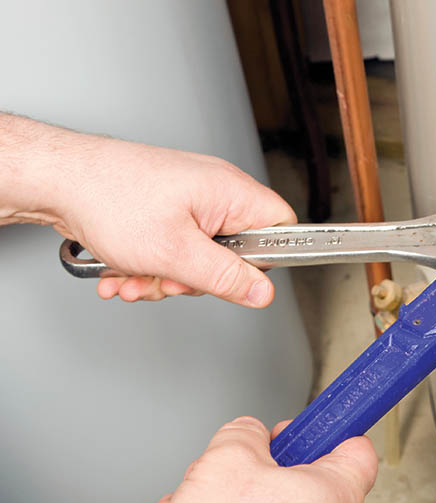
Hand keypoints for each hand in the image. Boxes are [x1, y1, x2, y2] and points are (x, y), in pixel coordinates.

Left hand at [1, 115, 295, 305]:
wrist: (57, 179)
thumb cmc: (109, 199)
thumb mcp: (176, 253)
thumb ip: (226, 277)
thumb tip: (262, 292)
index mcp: (230, 193)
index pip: (281, 228)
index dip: (266, 260)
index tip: (239, 279)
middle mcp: (215, 192)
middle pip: (235, 252)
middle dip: (198, 277)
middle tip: (172, 277)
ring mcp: (189, 200)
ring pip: (199, 256)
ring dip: (166, 276)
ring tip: (136, 276)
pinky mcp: (165, 209)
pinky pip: (174, 248)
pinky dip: (150, 265)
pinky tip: (126, 271)